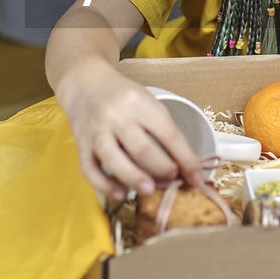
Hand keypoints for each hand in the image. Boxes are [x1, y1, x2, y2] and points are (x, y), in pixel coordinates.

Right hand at [59, 68, 204, 199]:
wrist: (85, 84)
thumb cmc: (123, 96)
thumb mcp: (148, 102)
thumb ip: (163, 130)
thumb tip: (185, 166)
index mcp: (140, 103)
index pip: (168, 134)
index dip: (186, 158)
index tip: (197, 177)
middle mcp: (117, 117)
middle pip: (142, 148)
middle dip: (162, 169)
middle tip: (173, 180)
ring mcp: (97, 131)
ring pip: (114, 158)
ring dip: (134, 178)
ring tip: (150, 191)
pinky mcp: (81, 144)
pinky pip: (89, 168)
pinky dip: (104, 185)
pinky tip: (120, 194)